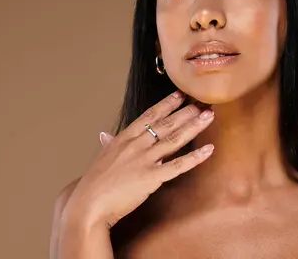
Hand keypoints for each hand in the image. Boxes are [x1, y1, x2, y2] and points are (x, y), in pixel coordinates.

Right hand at [63, 90, 214, 230]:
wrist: (88, 204)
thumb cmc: (94, 183)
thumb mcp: (102, 157)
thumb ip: (108, 144)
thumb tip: (104, 135)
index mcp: (124, 138)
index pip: (150, 115)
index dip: (167, 104)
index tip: (180, 94)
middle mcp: (136, 145)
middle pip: (166, 123)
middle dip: (186, 112)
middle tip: (203, 102)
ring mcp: (144, 160)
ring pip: (174, 139)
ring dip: (194, 126)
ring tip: (208, 116)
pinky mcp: (151, 178)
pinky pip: (178, 166)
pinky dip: (194, 157)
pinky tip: (208, 150)